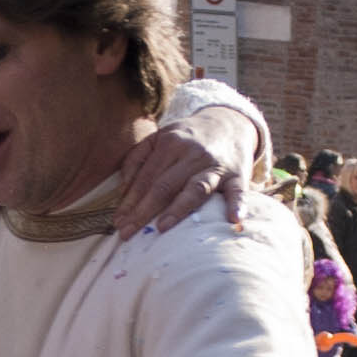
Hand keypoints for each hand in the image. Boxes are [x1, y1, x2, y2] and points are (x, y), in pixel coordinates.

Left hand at [122, 108, 259, 233]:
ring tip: (162, 227)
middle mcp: (192, 154)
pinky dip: (237, 205)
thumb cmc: (188, 138)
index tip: (118, 222)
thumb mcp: (159, 137)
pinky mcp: (237, 176)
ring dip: (178, 209)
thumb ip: (137, 158)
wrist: (229, 123)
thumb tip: (123, 190)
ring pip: (195, 189)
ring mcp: (216, 166)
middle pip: (165, 186)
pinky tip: (234, 220)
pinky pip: (238, 192)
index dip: (130, 201)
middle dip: (143, 211)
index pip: (146, 177)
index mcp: (170, 143)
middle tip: (127, 233)